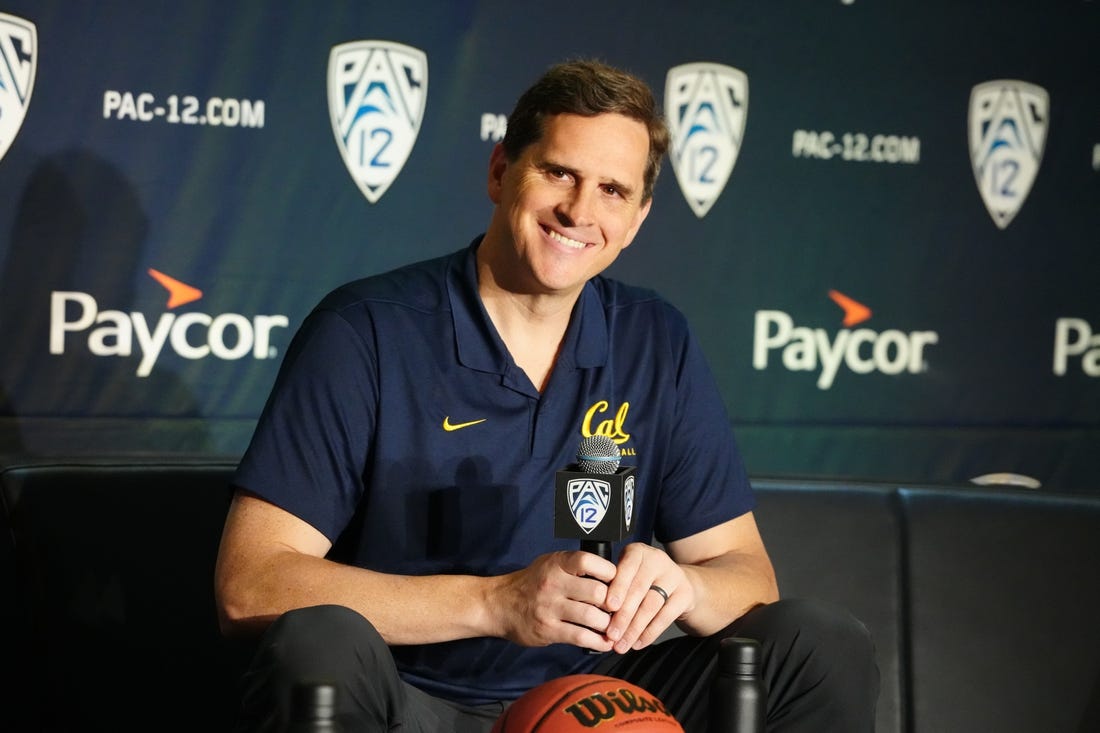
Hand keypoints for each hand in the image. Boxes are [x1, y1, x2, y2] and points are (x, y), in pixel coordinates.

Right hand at [495, 550, 617, 650]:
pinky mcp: (548, 630)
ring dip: (608, 624)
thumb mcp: (549, 564)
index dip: (608, 571)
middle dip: (613, 603)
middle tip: (618, 609)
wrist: (499, 605)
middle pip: (597, 592)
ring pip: (592, 617)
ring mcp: (550, 608)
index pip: (588, 561)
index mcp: (557, 564)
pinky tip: (605, 642)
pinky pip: (581, 637)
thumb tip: (611, 573)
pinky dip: (599, 642)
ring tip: (613, 626)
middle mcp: (553, 584)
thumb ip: (575, 566)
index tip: (617, 582)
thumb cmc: (532, 583)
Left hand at [602, 543, 693, 653]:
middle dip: (623, 616)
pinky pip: (666, 616)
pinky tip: (638, 643)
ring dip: (634, 628)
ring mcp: (674, 576)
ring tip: (621, 645)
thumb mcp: (627, 574)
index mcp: (637, 552)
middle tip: (611, 635)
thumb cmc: (641, 580)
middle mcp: (657, 560)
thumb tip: (595, 613)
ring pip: (651, 605)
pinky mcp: (686, 594)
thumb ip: (613, 586)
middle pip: (638, 590)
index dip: (617, 588)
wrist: (678, 582)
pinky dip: (650, 633)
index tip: (608, 607)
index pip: (627, 569)